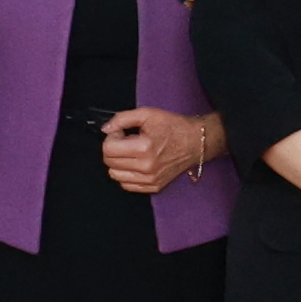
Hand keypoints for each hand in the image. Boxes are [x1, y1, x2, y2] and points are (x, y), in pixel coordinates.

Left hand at [96, 109, 220, 197]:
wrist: (195, 142)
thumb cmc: (172, 126)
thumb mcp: (147, 114)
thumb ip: (122, 119)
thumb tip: (105, 129)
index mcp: (144, 148)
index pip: (108, 149)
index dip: (111, 137)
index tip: (121, 133)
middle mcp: (146, 167)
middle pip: (109, 163)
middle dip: (113, 149)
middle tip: (125, 140)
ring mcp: (150, 180)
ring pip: (115, 176)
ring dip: (118, 163)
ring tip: (131, 152)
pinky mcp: (154, 187)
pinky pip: (127, 185)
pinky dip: (126, 174)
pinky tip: (135, 163)